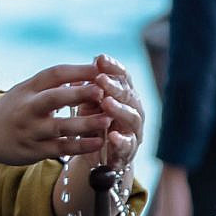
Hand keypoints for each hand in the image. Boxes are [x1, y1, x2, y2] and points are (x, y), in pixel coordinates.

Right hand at [0, 63, 106, 166]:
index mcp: (29, 88)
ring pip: (60, 127)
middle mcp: (28, 108)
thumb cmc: (15, 109)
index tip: (101, 68)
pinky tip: (98, 142)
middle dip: (78, 94)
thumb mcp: (27, 90)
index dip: (78, 70)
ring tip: (107, 120)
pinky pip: (60, 149)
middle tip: (103, 90)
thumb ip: (53, 84)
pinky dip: (80, 146)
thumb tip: (90, 71)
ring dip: (85, 123)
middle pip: (54, 98)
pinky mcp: (34, 150)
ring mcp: (30, 130)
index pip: (54, 74)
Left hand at [88, 55, 142, 170]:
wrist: (97, 157)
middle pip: (128, 95)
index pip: (123, 77)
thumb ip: (88, 89)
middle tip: (101, 79)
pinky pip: (128, 145)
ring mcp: (134, 131)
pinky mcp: (129, 152)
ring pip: (132, 117)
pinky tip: (112, 136)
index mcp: (124, 96)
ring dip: (119, 109)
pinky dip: (121, 141)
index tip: (100, 58)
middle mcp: (134, 110)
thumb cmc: (93, 124)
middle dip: (115, 86)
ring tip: (106, 103)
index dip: (114, 67)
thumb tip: (81, 70)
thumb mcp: (88, 104)